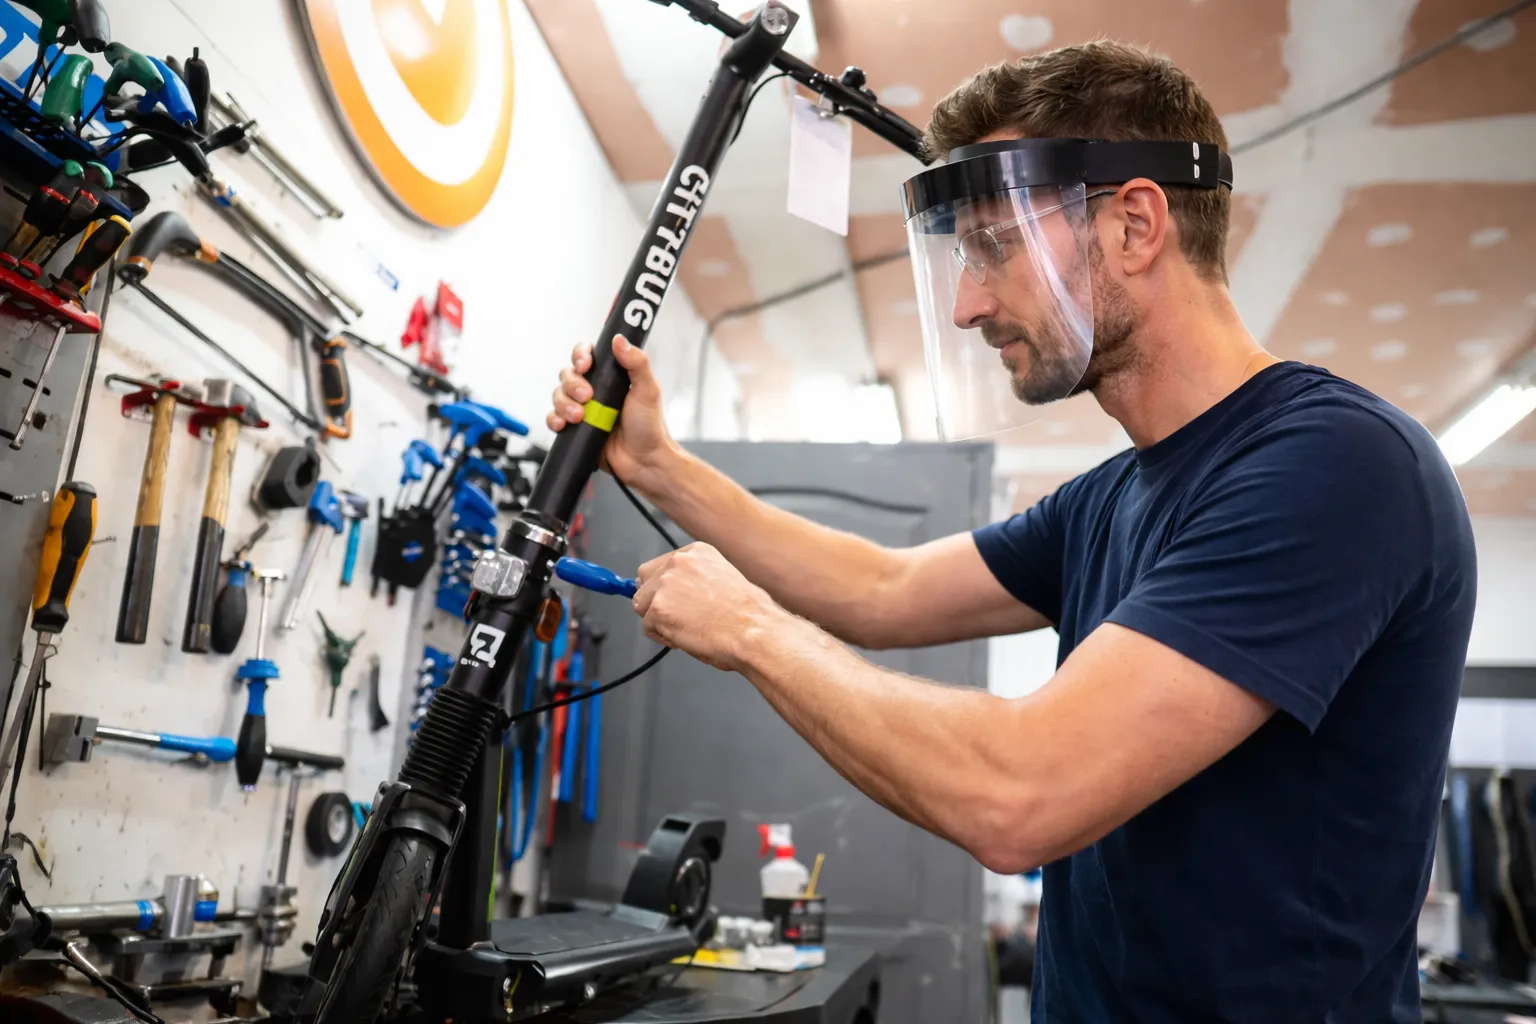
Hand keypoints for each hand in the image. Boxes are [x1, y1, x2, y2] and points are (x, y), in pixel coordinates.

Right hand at [547, 335, 678, 490]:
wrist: (644, 462)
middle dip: (573, 384)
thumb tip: (620, 340)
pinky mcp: (575, 429)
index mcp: (610, 377)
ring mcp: (583, 409)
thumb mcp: (648, 391)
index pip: (587, 355)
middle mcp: (594, 390)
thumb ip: (637, 363)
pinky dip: (554, 420)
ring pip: (558, 395)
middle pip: (568, 374)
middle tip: (588, 398)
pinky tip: (565, 425)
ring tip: (580, 417)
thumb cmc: (650, 427)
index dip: (580, 355)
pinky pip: (553, 418)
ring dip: (564, 404)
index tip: (585, 364)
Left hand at [633, 543, 784, 671]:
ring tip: (688, 628)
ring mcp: (666, 584)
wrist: (753, 631)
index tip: (674, 600)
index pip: (661, 566)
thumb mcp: (724, 579)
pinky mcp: (658, 609)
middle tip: (677, 617)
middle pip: (644, 581)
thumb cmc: (748, 614)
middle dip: (654, 600)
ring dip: (659, 621)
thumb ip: (696, 580)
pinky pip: (647, 628)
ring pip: (642, 605)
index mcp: (697, 552)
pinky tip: (687, 637)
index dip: (664, 588)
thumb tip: (679, 593)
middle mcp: (678, 562)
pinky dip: (663, 637)